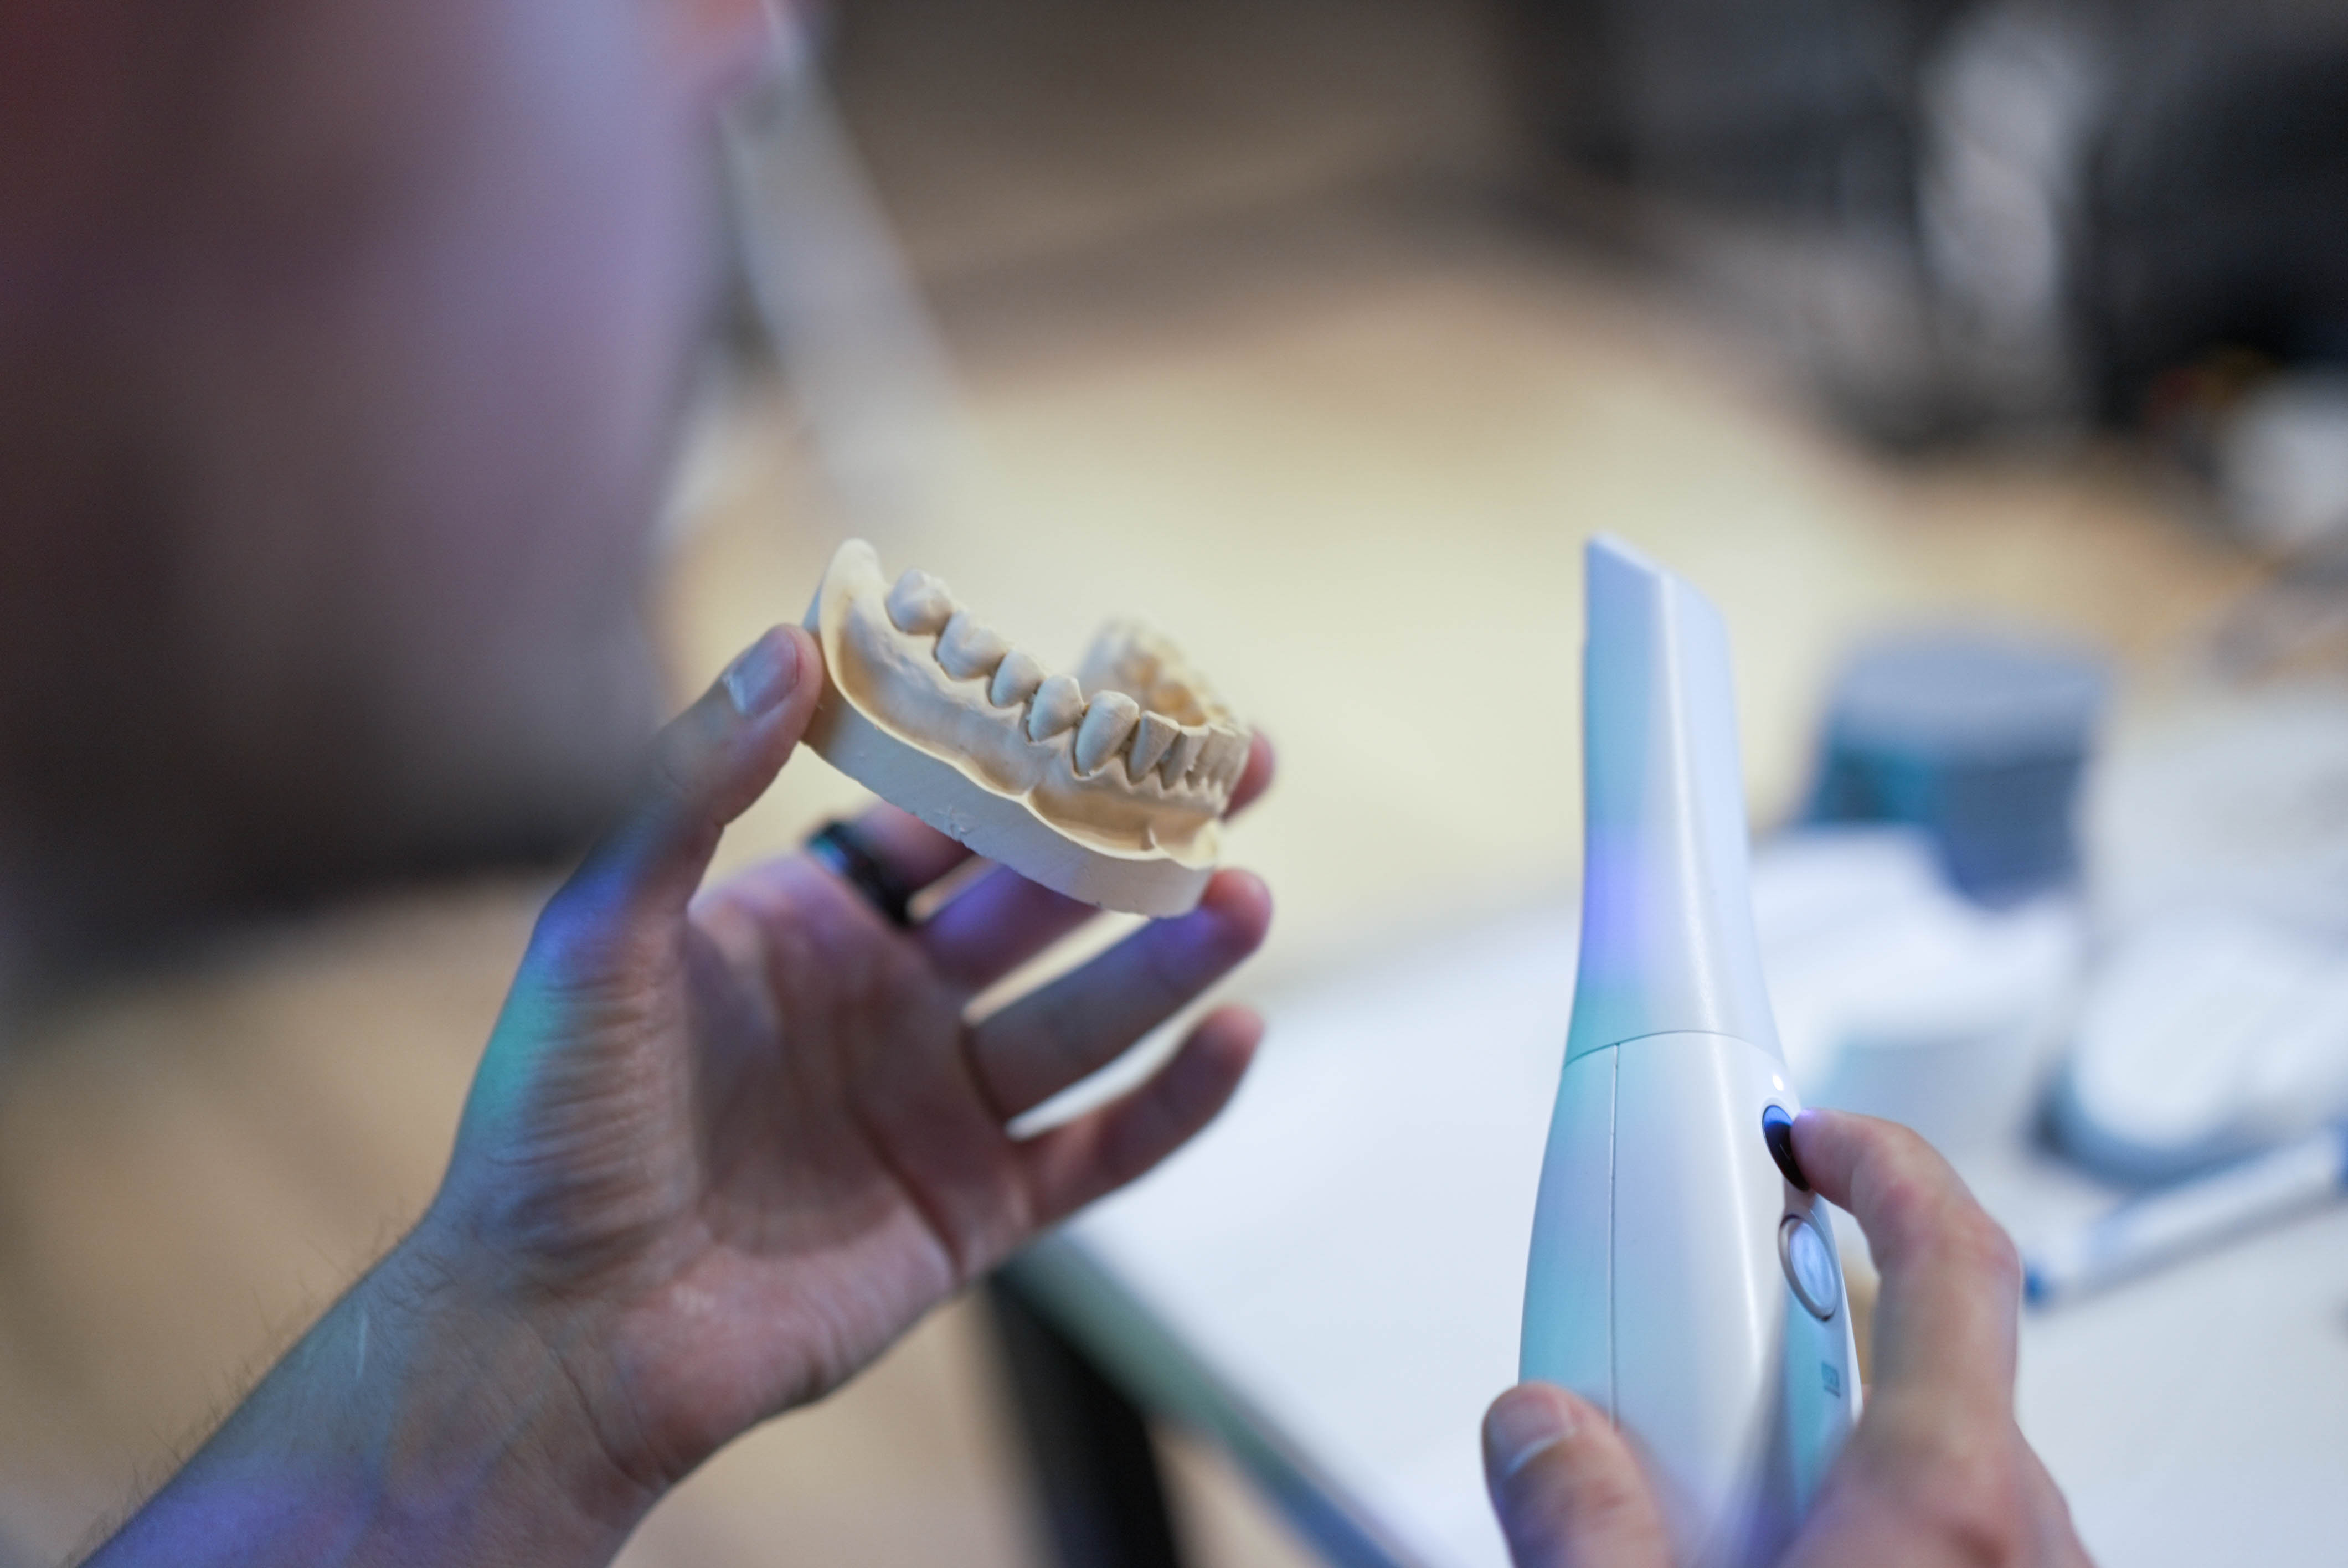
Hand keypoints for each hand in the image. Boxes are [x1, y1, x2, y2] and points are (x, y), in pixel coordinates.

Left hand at [417, 624, 1273, 1500]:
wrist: (558, 1335)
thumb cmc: (552, 1129)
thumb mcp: (600, 932)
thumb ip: (690, 788)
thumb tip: (788, 641)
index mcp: (809, 921)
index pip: (946, 814)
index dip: (1031, 751)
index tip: (1114, 687)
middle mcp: (888, 1000)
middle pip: (1044, 900)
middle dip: (1140, 834)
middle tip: (1241, 763)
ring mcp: (936, 1108)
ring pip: (1086, 1015)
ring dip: (1171, 957)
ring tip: (1246, 898)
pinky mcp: (974, 1212)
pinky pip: (1101, 1148)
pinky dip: (1174, 1103)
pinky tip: (1235, 1036)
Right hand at [1480, 1111, 2092, 1567]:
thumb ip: (1583, 1517)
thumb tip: (1541, 1434)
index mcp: (1950, 1504)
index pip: (1952, 1259)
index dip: (1882, 1160)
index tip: (1809, 1130)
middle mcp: (2020, 1541)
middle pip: (1927, 1362)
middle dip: (1802, 1326)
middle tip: (1701, 1351)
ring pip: (1937, 1460)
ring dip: (1824, 1437)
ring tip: (1715, 1492)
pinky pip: (1954, 1538)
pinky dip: (1865, 1512)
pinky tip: (1773, 1550)